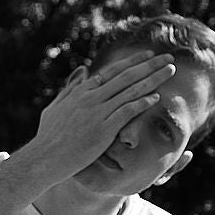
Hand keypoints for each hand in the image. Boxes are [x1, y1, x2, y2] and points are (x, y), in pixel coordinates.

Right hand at [24, 50, 175, 182]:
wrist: (43, 158)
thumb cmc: (48, 137)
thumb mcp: (55, 107)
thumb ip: (70, 88)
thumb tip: (83, 70)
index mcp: (81, 91)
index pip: (112, 71)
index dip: (133, 62)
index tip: (148, 55)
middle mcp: (91, 98)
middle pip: (126, 76)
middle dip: (150, 65)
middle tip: (169, 57)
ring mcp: (97, 113)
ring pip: (130, 90)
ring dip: (153, 79)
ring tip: (170, 71)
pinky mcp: (102, 130)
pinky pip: (126, 112)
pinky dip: (142, 103)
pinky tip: (156, 97)